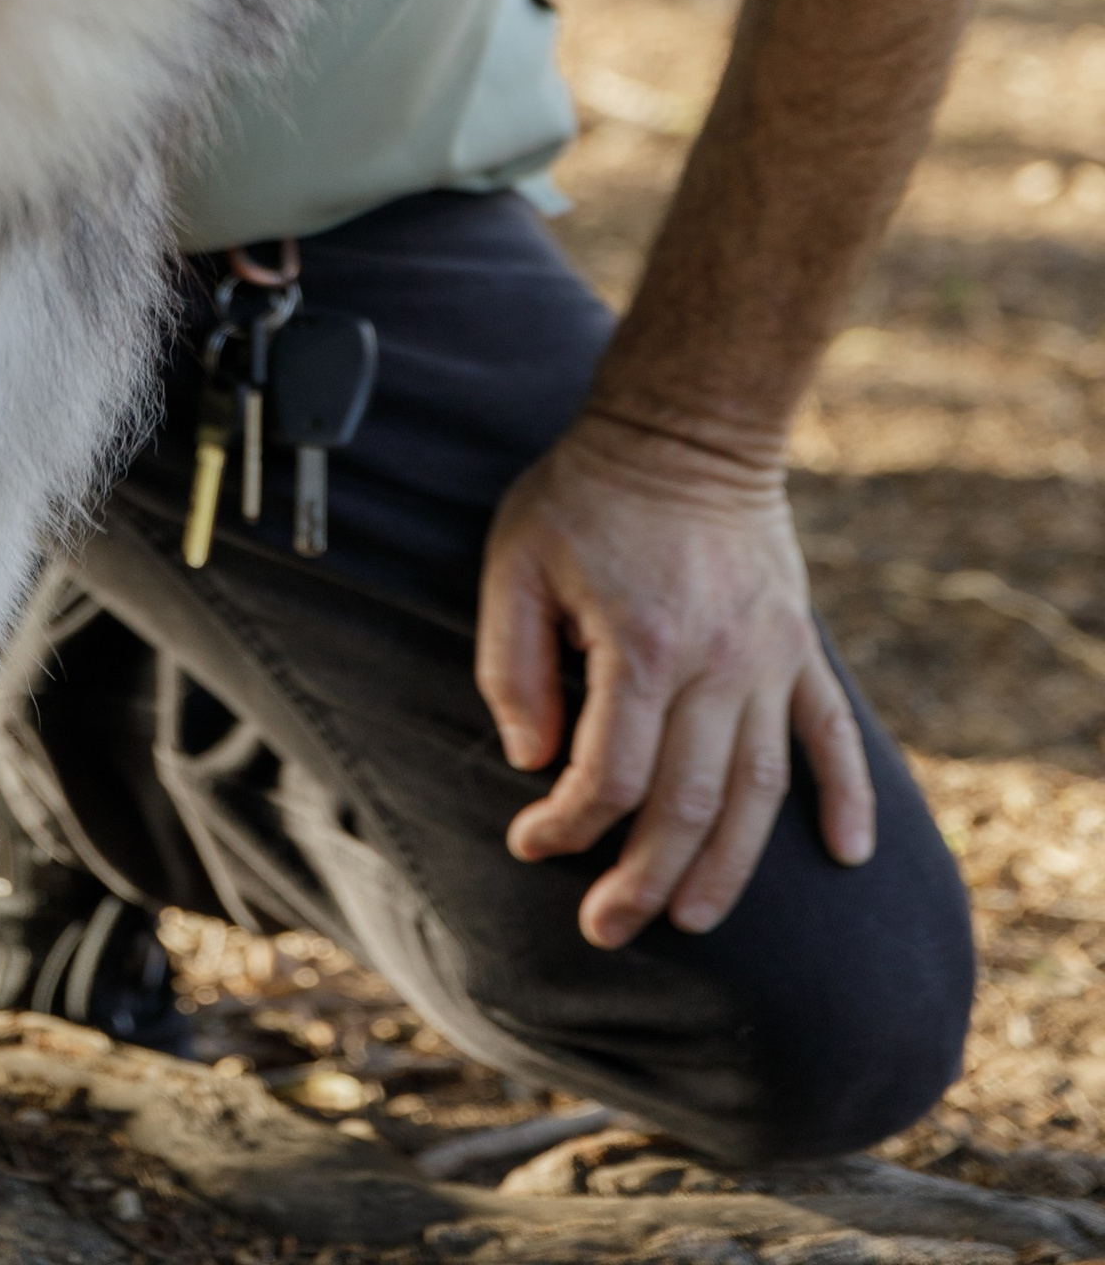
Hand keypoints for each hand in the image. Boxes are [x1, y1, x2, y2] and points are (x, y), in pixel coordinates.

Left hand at [475, 409, 874, 949]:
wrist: (685, 426)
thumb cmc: (585, 495)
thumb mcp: (516, 563)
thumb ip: (511, 665)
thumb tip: (529, 761)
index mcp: (640, 646)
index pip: (606, 775)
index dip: (565, 825)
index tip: (528, 843)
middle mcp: (715, 664)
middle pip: (687, 804)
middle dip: (642, 880)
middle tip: (605, 930)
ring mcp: (767, 658)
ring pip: (759, 791)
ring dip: (728, 868)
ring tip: (693, 919)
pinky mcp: (798, 646)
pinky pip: (833, 735)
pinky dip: (846, 797)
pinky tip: (846, 855)